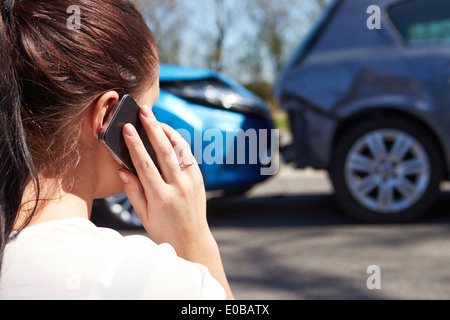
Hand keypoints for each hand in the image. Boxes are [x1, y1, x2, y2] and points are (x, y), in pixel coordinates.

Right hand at [117, 104, 233, 298]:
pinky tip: (169, 134)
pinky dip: (178, 142)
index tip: (127, 128)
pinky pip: (188, 156)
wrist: (192, 239)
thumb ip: (133, 192)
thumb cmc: (164, 229)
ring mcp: (191, 182)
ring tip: (155, 118)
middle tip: (144, 111)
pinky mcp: (199, 179)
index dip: (135, 145)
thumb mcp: (143, 215)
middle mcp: (178, 187)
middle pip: (164, 151)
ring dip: (167, 131)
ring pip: (180, 150)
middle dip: (152, 128)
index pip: (145, 165)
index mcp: (161, 197)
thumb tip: (122, 169)